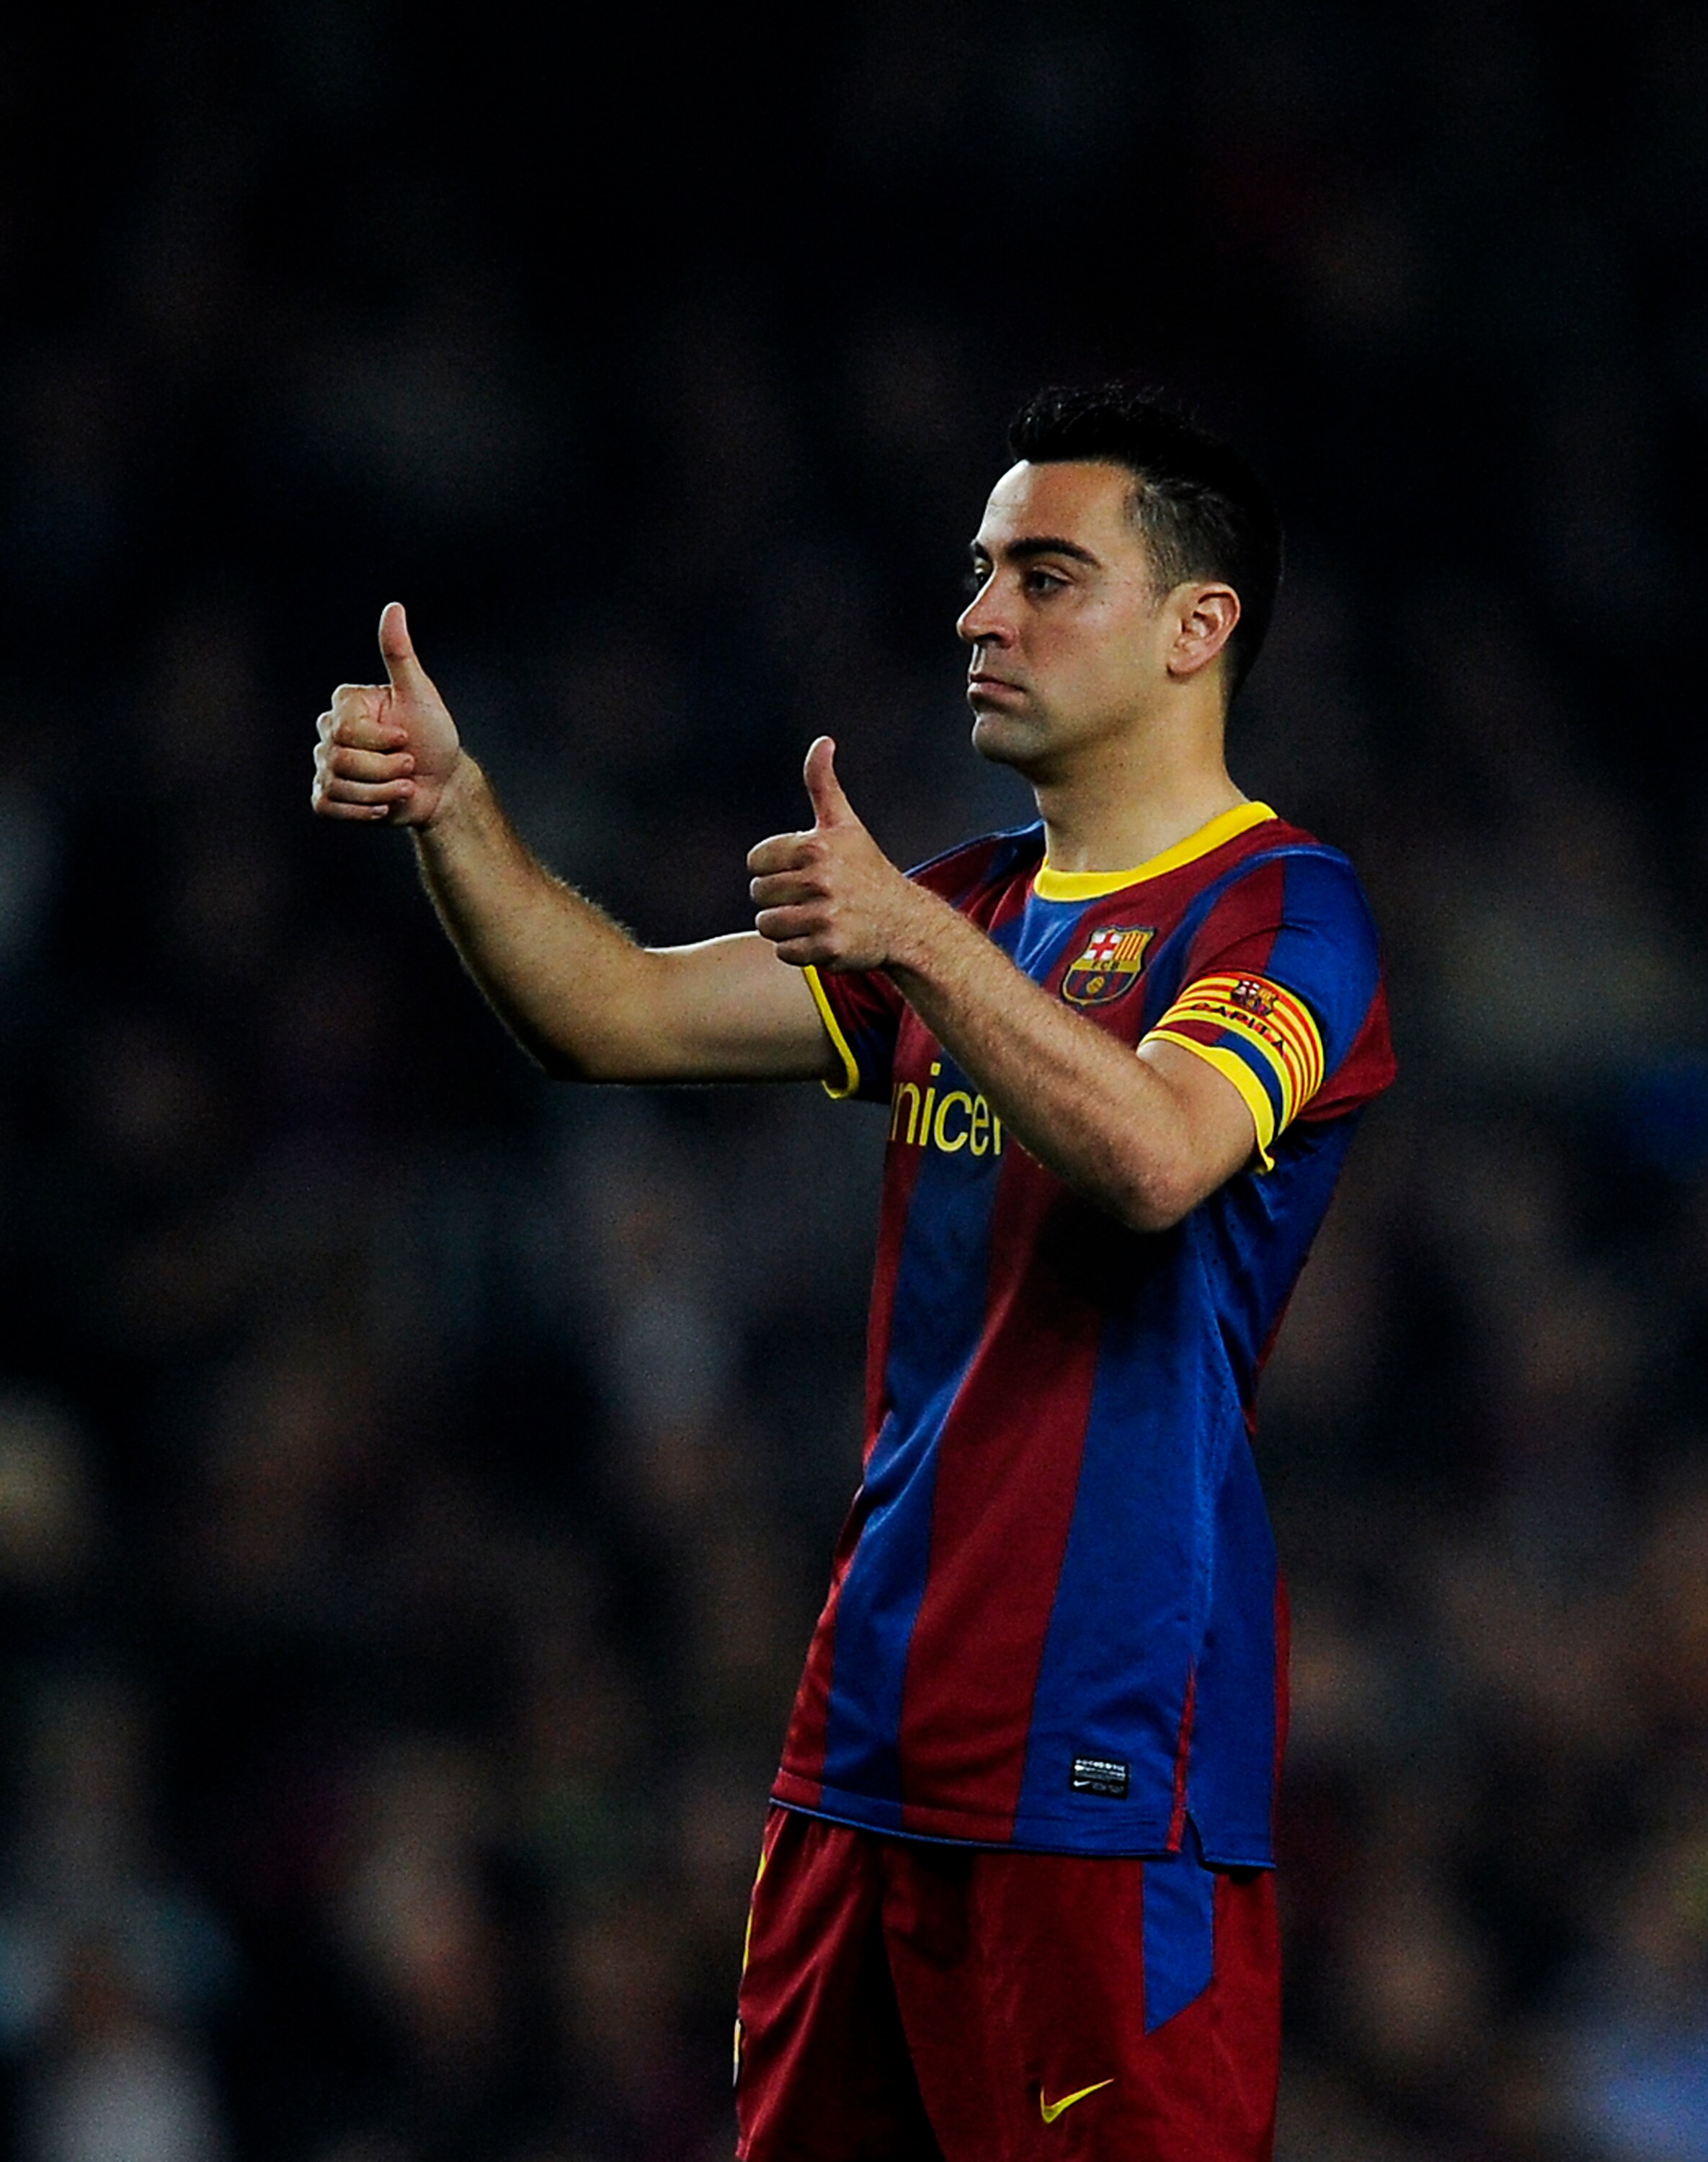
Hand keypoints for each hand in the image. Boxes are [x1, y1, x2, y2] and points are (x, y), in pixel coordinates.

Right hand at [311, 603, 463, 827]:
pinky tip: (385, 807)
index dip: (382, 741)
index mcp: (345, 704)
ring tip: (404, 785)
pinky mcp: (327, 796)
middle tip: (411, 765)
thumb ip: (400, 655)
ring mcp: (325, 766)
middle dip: (387, 770)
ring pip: (337, 785)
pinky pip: (328, 806)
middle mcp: (328, 732)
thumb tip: (394, 607)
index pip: (347, 730)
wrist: (442, 784)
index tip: (408, 739)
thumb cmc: (434, 735)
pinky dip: (362, 811)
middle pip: (341, 760)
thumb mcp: (420, 694)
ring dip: (382, 793)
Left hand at [748, 738, 919, 971]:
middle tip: (811, 897)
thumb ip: (823, 783)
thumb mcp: (845, 824)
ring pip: (767, 925)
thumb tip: (823, 741)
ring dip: (785, 925)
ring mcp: (824, 916)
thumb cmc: (867, 870)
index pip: (755, 862)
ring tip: (814, 917)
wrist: (905, 921)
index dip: (774, 868)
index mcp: (815, 847)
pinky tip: (822, 937)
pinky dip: (798, 950)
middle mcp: (819, 880)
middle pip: (758, 894)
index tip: (802, 871)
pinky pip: (783, 952)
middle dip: (779, 898)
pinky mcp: (828, 948)